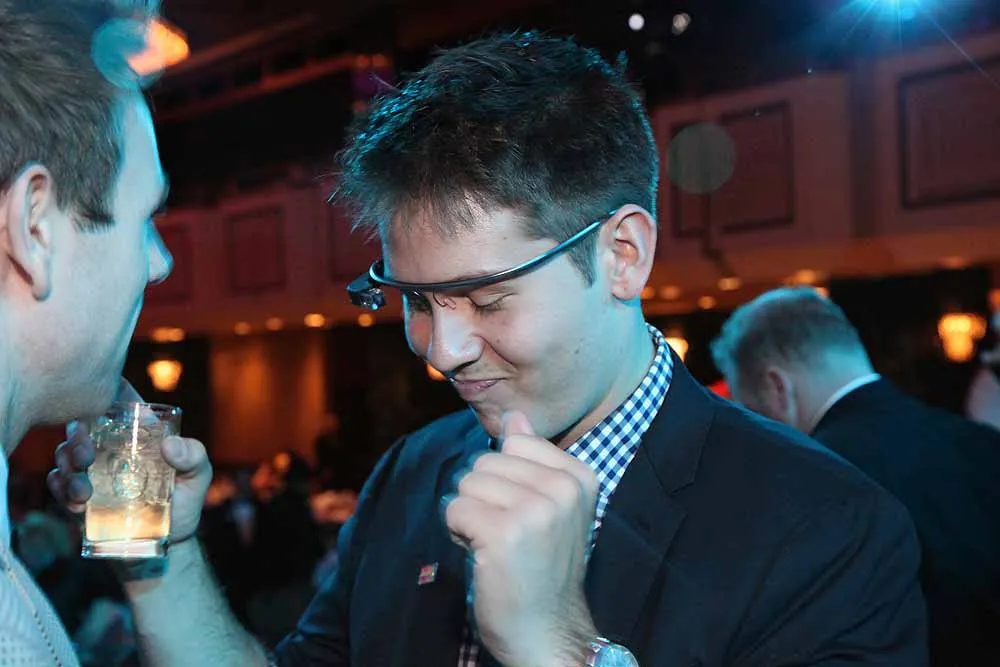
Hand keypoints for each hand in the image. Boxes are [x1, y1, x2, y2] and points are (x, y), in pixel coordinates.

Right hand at [47, 379, 212, 543]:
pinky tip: (78, 504)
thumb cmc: (183, 500)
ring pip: (64, 454)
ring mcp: (92, 468)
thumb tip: (170, 445)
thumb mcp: (197, 475)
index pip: (116, 400)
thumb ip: (193, 457)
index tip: (99, 404)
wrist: (165, 542)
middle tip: (86, 456)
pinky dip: (61, 490)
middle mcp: (110, 444)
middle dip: (77, 438)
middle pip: (81, 426)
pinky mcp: (78, 493)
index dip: (102, 393)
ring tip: (84, 491)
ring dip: (67, 469)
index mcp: (138, 431)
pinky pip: (58, 484)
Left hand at [444, 411, 599, 666]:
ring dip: (468, 515)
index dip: (503, 479)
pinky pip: (453, 508)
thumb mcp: (549, 506)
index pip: (513, 445)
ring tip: (493, 545)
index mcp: (580, 478)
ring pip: (466, 483)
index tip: (520, 514)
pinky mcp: (504, 533)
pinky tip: (481, 555)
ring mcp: (535, 511)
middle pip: (485, 462)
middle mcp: (562, 490)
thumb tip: (515, 415)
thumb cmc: (542, 569)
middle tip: (504, 536)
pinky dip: (456, 532)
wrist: (547, 631)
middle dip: (481, 498)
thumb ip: (532, 458)